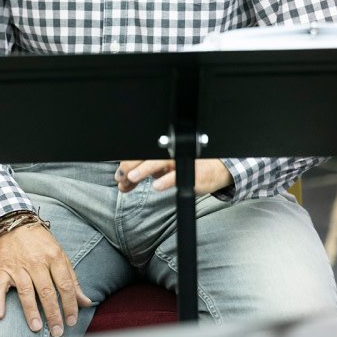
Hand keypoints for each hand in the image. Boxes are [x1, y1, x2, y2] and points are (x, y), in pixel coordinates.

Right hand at [0, 224, 91, 336]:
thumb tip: (85, 302)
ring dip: (31, 311)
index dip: (69, 304)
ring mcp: (18, 267)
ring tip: (37, 328)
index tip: (72, 321)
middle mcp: (37, 262)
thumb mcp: (60, 256)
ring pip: (26, 291)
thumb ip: (72, 280)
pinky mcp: (2, 270)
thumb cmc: (41, 243)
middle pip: (46, 291)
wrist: (15, 224)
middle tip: (57, 331)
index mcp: (54, 257)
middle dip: (53, 313)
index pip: (65, 285)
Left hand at [115, 159, 232, 193]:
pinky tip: (157, 186)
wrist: (217, 169)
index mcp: (163, 151)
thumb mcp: (165, 169)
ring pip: (160, 162)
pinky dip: (167, 181)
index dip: (127, 165)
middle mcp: (171, 153)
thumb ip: (146, 174)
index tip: (119, 177)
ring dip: (145, 169)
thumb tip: (123, 183)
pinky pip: (179, 176)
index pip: (142, 154)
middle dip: (131, 166)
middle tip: (121, 177)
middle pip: (148, 156)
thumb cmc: (189, 167)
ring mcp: (182, 161)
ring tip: (132, 177)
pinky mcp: (193, 173)